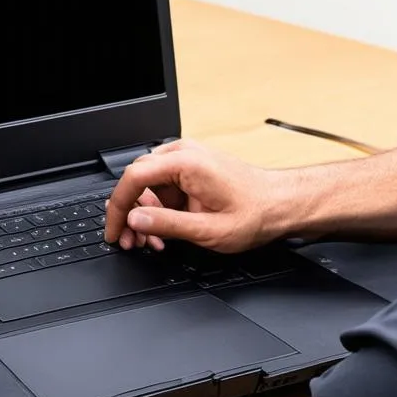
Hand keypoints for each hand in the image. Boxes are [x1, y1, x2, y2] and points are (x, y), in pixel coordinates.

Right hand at [104, 139, 284, 253]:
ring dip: (145, 216)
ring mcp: (187, 159)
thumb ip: (167, 224)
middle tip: (132, 242)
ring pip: (148, 186)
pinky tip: (165, 231)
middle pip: (137, 181)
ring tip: (153, 242)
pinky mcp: (191, 169)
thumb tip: (134, 221)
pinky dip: (158, 210)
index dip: (118, 208)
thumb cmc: (256, 213)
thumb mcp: (209, 229)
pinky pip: (162, 187)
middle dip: (131, 215)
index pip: (133, 178)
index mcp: (186, 163)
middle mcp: (184, 154)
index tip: (114, 231)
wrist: (282, 204)